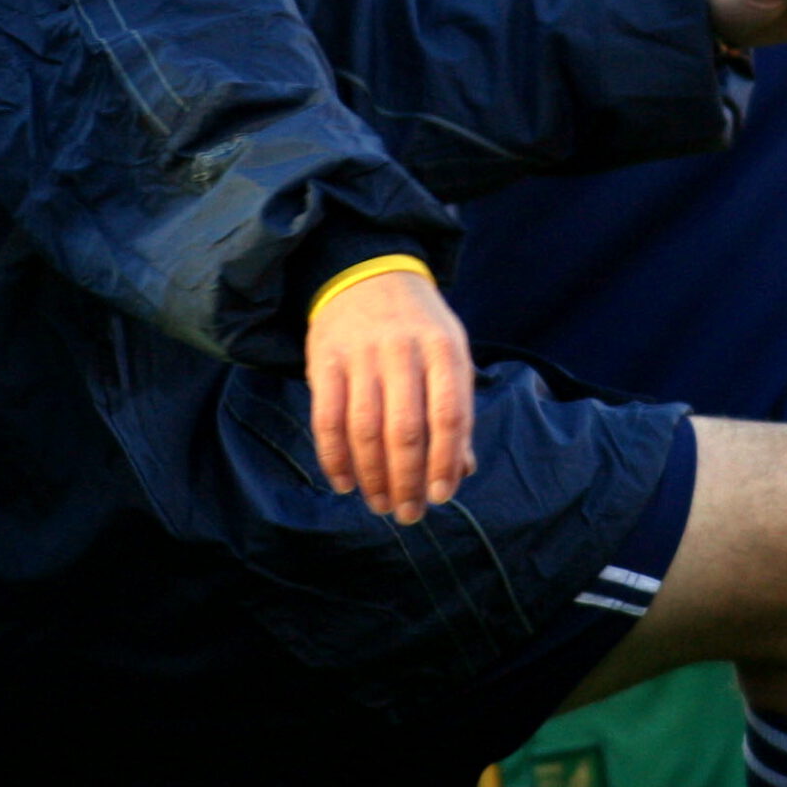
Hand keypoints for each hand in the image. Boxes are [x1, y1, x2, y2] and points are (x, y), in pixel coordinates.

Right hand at [307, 268, 477, 522]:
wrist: (366, 273)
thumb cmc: (418, 326)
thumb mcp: (449, 353)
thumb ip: (456, 410)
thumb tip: (461, 472)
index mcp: (444, 348)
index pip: (449, 415)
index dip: (444, 462)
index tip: (440, 497)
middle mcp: (403, 349)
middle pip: (405, 429)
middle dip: (407, 480)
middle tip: (407, 513)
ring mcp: (361, 353)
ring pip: (365, 429)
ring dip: (372, 476)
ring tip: (379, 503)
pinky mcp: (325, 360)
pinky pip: (327, 419)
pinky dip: (334, 457)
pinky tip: (345, 482)